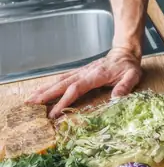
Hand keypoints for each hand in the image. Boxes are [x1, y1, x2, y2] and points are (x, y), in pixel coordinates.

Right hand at [27, 47, 142, 118]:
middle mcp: (84, 73)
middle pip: (62, 84)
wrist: (124, 53)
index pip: (76, 89)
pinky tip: (41, 91)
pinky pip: (62, 79)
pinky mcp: (79, 73)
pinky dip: (50, 85)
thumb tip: (116, 98)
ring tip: (29, 100)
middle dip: (45, 95)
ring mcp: (80, 72)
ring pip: (59, 81)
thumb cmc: (128, 66)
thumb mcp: (132, 76)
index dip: (64, 101)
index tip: (53, 113)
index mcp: (95, 76)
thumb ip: (125, 86)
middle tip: (30, 105)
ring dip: (44, 90)